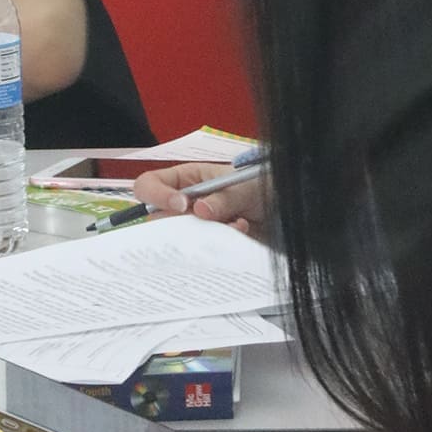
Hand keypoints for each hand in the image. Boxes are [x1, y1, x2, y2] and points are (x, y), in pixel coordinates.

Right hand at [132, 163, 269, 237]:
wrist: (282, 209)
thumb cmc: (259, 187)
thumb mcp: (243, 187)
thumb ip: (222, 198)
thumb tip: (200, 211)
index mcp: (184, 179)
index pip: (149, 185)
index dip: (156, 195)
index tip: (180, 206)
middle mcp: (183, 204)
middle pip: (157, 219)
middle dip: (179, 224)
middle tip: (205, 223)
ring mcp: (194, 226)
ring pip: (179, 238)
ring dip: (204, 235)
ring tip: (233, 224)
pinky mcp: (207, 244)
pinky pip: (200, 252)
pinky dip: (220, 245)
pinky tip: (241, 230)